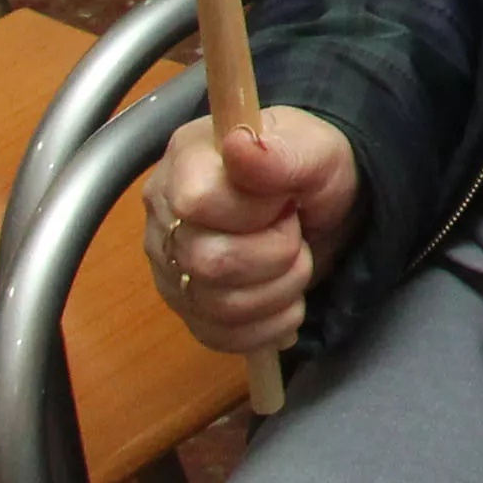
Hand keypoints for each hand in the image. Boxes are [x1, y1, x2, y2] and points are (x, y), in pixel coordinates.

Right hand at [147, 106, 363, 357]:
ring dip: (279, 291)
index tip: (284, 198)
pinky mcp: (187, 307)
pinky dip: (269, 325)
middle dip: (277, 254)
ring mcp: (170, 266)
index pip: (198, 203)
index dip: (253, 211)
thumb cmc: (311, 168)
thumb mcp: (316, 149)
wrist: (318, 206)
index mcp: (187, 161)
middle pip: (209, 262)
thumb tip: (239, 146)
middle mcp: (165, 215)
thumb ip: (280, 152)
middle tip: (296, 231)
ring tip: (294, 261)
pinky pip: (220, 336)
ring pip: (218, 306)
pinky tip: (285, 298)